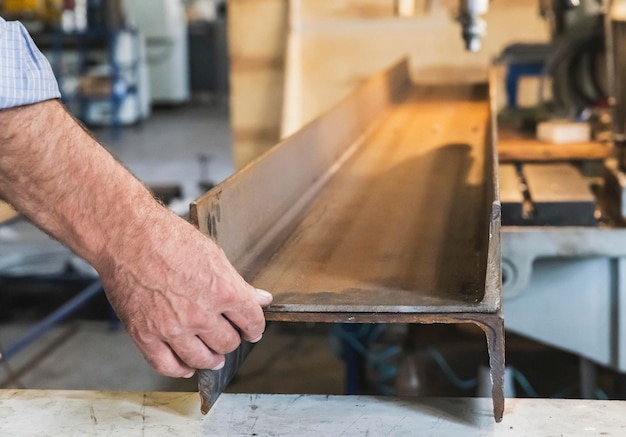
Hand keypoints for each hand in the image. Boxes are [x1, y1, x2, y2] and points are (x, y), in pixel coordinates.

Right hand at [97, 208, 271, 377]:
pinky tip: (186, 366)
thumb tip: (261, 298)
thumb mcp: (214, 255)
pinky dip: (180, 369)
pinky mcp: (145, 335)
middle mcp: (200, 314)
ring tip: (213, 356)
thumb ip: (239, 283)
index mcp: (222, 291)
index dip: (255, 328)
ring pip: (202, 359)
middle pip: (228, 343)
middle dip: (232, 340)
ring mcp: (172, 328)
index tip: (253, 330)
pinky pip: (167, 365)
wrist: (127, 236)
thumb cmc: (168, 238)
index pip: (251, 321)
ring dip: (212, 359)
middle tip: (229, 336)